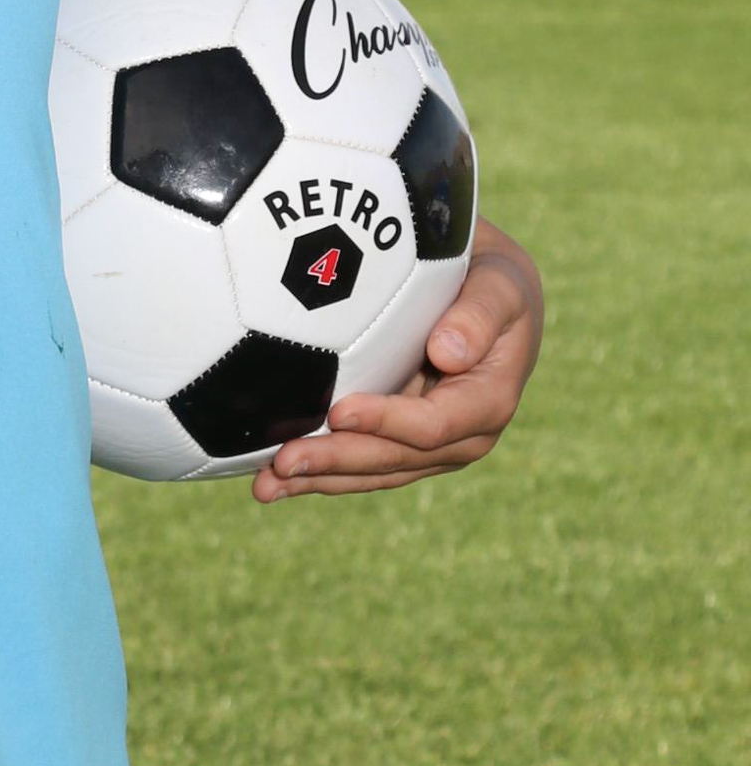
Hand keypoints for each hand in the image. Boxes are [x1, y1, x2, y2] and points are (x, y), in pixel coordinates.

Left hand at [252, 215, 544, 500]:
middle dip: (338, 463)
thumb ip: (480, 314)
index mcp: (488, 402)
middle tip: (283, 461)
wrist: (485, 293)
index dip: (387, 422)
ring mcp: (428, 447)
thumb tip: (448, 354)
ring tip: (265, 486)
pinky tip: (273, 480)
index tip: (340, 411)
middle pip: (394, 459)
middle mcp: (461, 436)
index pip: (434, 425)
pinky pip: (358, 464)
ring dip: (317, 480)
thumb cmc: (493, 279)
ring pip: (370, 472)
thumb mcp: (500, 284)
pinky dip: (318, 473)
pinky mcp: (398, 443)